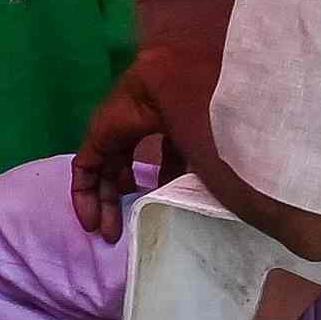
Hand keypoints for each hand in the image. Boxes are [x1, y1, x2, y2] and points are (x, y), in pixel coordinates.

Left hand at [71, 36, 229, 238]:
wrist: (182, 85)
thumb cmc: (206, 116)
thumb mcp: (212, 156)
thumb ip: (214, 182)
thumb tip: (236, 212)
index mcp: (172, 125)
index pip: (162, 159)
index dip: (162, 184)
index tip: (163, 209)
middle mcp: (142, 126)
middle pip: (129, 168)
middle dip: (127, 199)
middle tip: (128, 230)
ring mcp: (118, 129)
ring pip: (106, 171)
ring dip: (107, 202)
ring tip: (110, 234)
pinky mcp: (98, 135)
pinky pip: (85, 169)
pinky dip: (84, 194)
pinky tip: (92, 221)